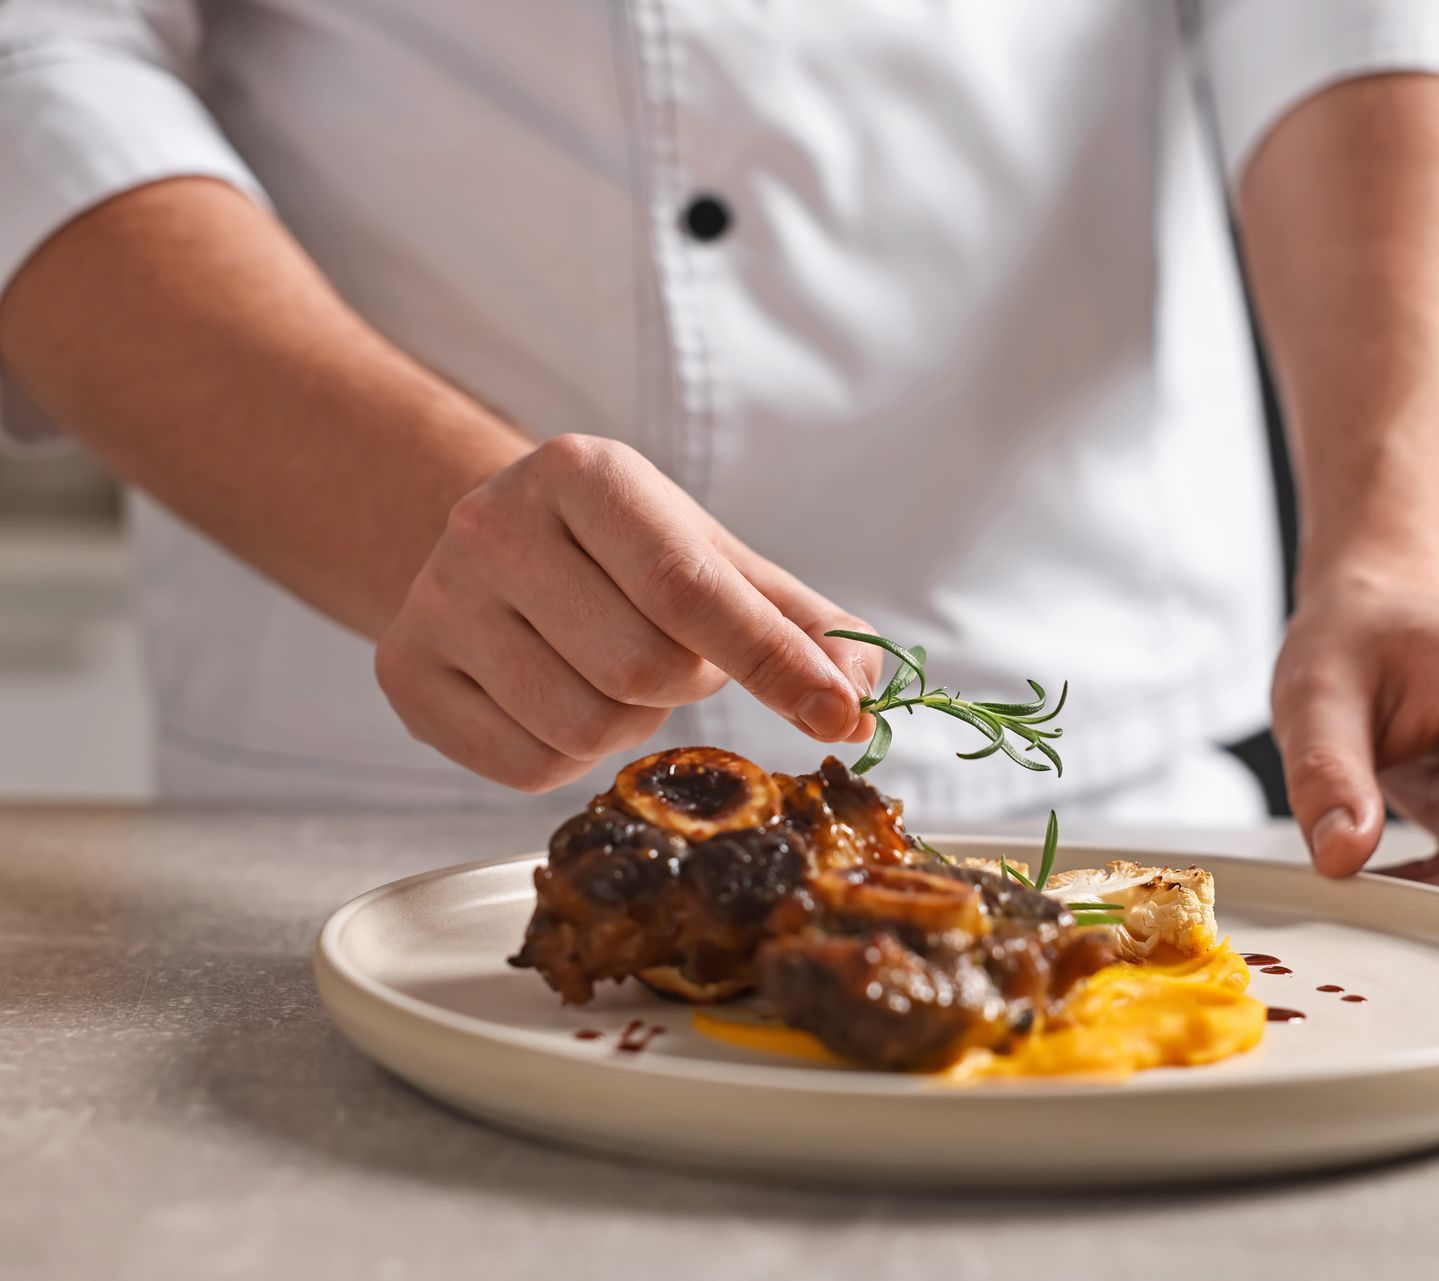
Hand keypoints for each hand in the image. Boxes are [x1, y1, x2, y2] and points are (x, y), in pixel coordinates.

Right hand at [376, 435, 879, 791]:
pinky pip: (528, 768)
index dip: (774, 662)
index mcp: (584, 473)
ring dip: (629, 723)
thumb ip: (801, 620)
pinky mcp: (405, 675)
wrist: (495, 546)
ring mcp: (437, 599)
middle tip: (669, 651)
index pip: (690, 589)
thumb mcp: (715, 560)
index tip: (840, 716)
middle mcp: (494, 522)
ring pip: (585, 727)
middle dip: (683, 683)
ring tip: (610, 670)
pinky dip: (569, 756)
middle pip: (641, 671)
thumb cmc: (624, 557)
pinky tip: (558, 697)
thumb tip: (864, 690)